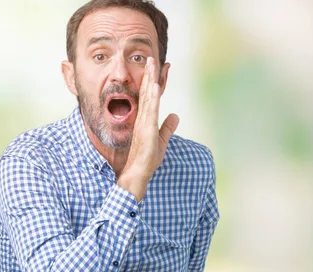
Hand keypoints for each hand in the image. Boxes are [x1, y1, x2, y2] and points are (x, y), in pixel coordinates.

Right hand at [117, 57, 178, 200]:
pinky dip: (153, 97)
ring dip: (150, 80)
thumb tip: (175, 116)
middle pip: (147, 92)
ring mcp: (144, 122)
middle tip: (152, 58)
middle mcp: (143, 117)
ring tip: (151, 64)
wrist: (137, 173)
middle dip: (151, 75)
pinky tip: (155, 86)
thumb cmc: (147, 160)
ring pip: (147, 96)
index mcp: (146, 119)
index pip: (152, 96)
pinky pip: (150, 110)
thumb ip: (168, 128)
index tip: (160, 68)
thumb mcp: (161, 141)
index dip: (155, 81)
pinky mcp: (146, 129)